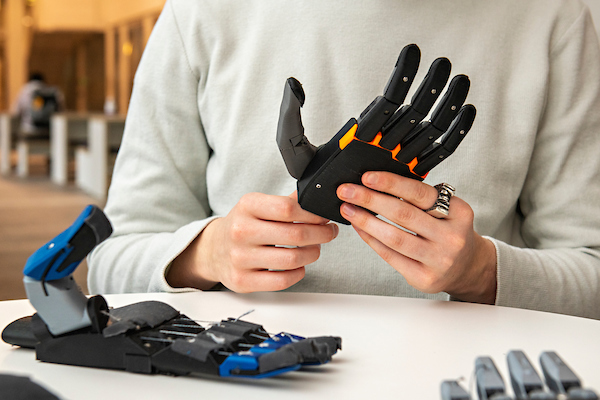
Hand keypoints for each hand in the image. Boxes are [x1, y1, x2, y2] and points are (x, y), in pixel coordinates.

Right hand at [167, 192, 338, 292]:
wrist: (213, 250)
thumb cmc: (242, 226)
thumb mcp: (257, 206)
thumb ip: (286, 201)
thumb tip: (316, 197)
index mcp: (247, 206)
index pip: (288, 207)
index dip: (313, 214)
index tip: (324, 217)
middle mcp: (241, 231)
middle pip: (295, 234)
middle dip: (321, 234)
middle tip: (329, 233)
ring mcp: (240, 258)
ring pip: (292, 259)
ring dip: (312, 254)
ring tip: (315, 249)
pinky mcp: (243, 281)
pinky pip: (282, 281)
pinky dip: (298, 273)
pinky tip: (299, 265)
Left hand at [277, 43, 475, 223]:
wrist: (325, 217)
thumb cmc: (311, 186)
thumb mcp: (296, 152)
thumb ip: (293, 119)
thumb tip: (294, 85)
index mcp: (363, 133)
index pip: (386, 101)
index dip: (401, 78)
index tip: (413, 54)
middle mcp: (385, 142)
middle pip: (413, 110)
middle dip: (429, 87)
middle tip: (444, 65)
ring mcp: (401, 158)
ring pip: (429, 127)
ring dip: (445, 105)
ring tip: (460, 82)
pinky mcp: (413, 175)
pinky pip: (438, 154)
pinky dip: (453, 135)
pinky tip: (465, 113)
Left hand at [337, 171, 496, 303]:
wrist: (467, 267)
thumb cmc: (449, 232)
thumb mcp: (447, 210)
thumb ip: (420, 198)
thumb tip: (378, 184)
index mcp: (458, 213)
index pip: (419, 193)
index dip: (390, 183)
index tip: (367, 177)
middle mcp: (451, 237)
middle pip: (403, 214)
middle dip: (370, 199)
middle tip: (347, 191)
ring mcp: (438, 260)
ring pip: (394, 237)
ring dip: (365, 221)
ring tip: (348, 209)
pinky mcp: (423, 278)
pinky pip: (390, 256)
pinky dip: (371, 239)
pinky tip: (360, 228)